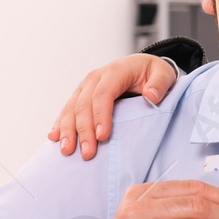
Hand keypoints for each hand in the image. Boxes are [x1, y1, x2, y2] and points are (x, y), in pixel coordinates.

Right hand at [49, 54, 179, 158]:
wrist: (141, 66)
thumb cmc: (152, 72)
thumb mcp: (164, 74)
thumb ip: (160, 84)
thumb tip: (151, 96)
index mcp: (114, 72)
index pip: (103, 94)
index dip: (100, 115)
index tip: (102, 136)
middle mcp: (95, 78)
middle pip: (84, 105)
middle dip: (84, 130)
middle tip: (88, 152)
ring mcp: (85, 87)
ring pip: (71, 108)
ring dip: (67, 130)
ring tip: (67, 150)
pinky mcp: (80, 96)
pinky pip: (67, 110)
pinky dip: (60, 124)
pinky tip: (55, 137)